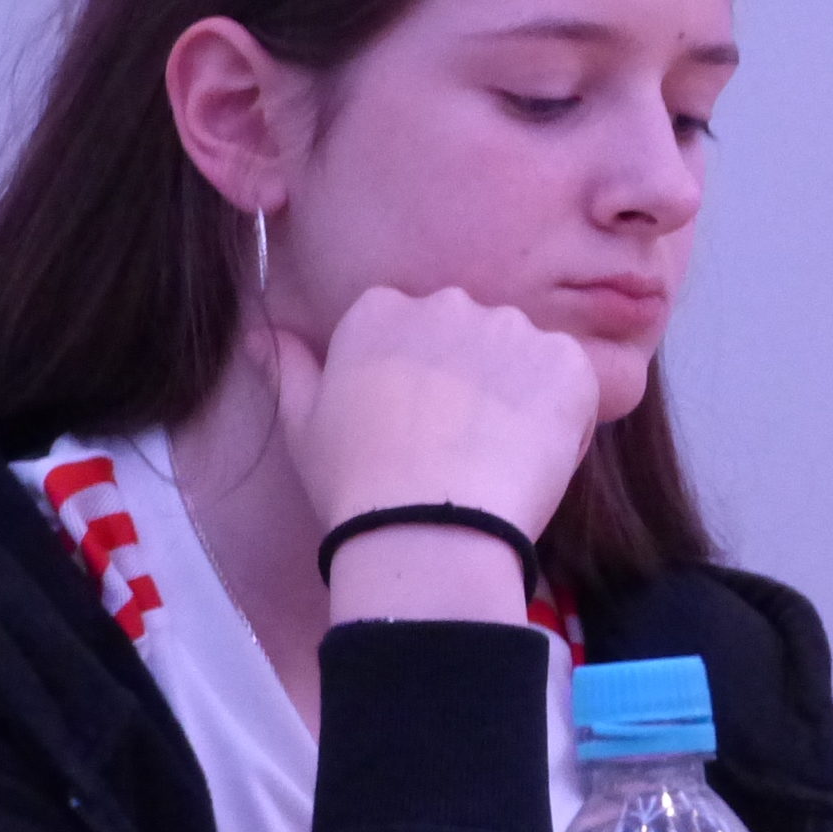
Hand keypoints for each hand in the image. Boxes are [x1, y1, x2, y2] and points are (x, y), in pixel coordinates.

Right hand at [252, 286, 599, 539]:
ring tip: (497, 463)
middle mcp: (446, 302)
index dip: (424, 385)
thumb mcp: (303, 427)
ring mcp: (509, 328)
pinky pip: (573, 383)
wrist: (426, 529)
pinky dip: (563, 420)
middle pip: (473, 338)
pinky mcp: (563, 361)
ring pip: (526, 359)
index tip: (419, 432)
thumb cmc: (355, 486)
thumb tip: (259, 336)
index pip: (413, 331)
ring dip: (522, 400)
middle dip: (476, 384)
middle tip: (462, 452)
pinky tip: (532, 463)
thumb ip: (288, 369)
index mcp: (379, 310)